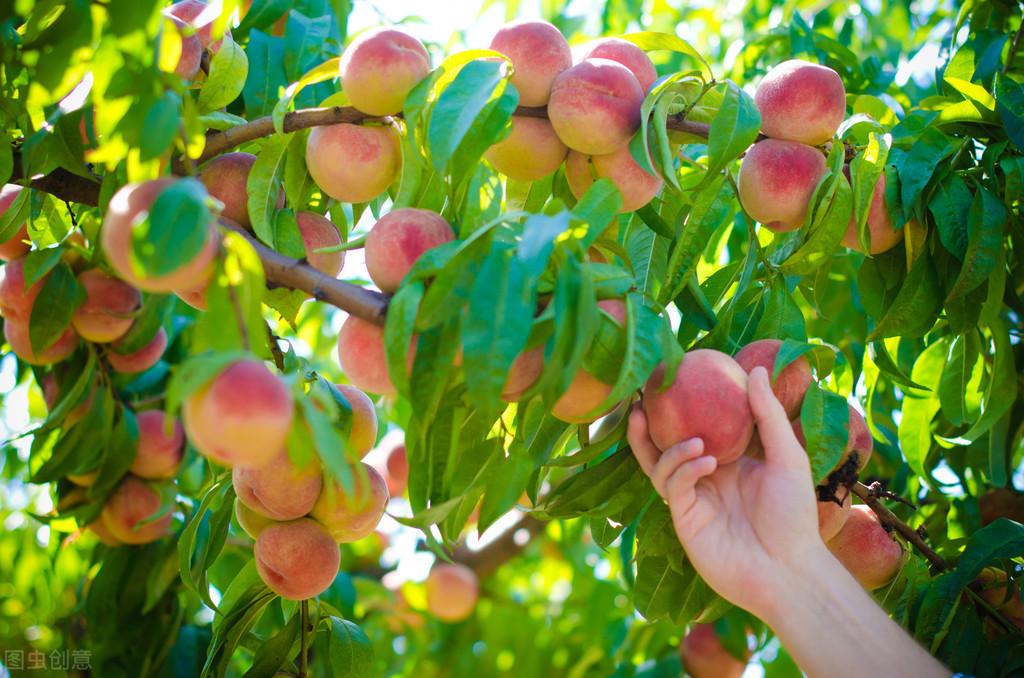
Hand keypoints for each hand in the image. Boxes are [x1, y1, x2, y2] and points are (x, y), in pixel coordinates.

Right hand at [628, 366, 824, 617]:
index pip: (694, 430)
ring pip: (660, 467)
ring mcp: (693, 500)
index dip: (677, 409)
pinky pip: (673, 487)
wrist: (789, 570)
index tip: (668, 381)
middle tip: (639, 402)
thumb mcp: (787, 456)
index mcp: (726, 462)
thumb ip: (768, 415)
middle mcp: (704, 479)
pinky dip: (683, 470)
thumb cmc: (794, 515)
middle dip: (647, 428)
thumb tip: (756, 369)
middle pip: (663, 448)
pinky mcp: (685, 519)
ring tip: (693, 441)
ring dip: (671, 450)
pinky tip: (705, 463)